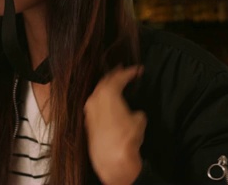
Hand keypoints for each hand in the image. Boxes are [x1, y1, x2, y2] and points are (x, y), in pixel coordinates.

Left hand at [84, 64, 145, 184]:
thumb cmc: (127, 137)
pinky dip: (103, 99)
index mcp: (108, 93)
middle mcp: (95, 98)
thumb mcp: (139, 120)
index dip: (130, 72)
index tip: (138, 69)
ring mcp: (89, 109)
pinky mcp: (87, 121)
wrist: (111, 158)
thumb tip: (133, 114)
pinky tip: (108, 101)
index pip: (119, 77)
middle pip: (105, 82)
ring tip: (116, 84)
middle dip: (115, 75)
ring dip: (107, 87)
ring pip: (98, 92)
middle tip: (124, 71)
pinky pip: (95, 104)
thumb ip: (135, 112)